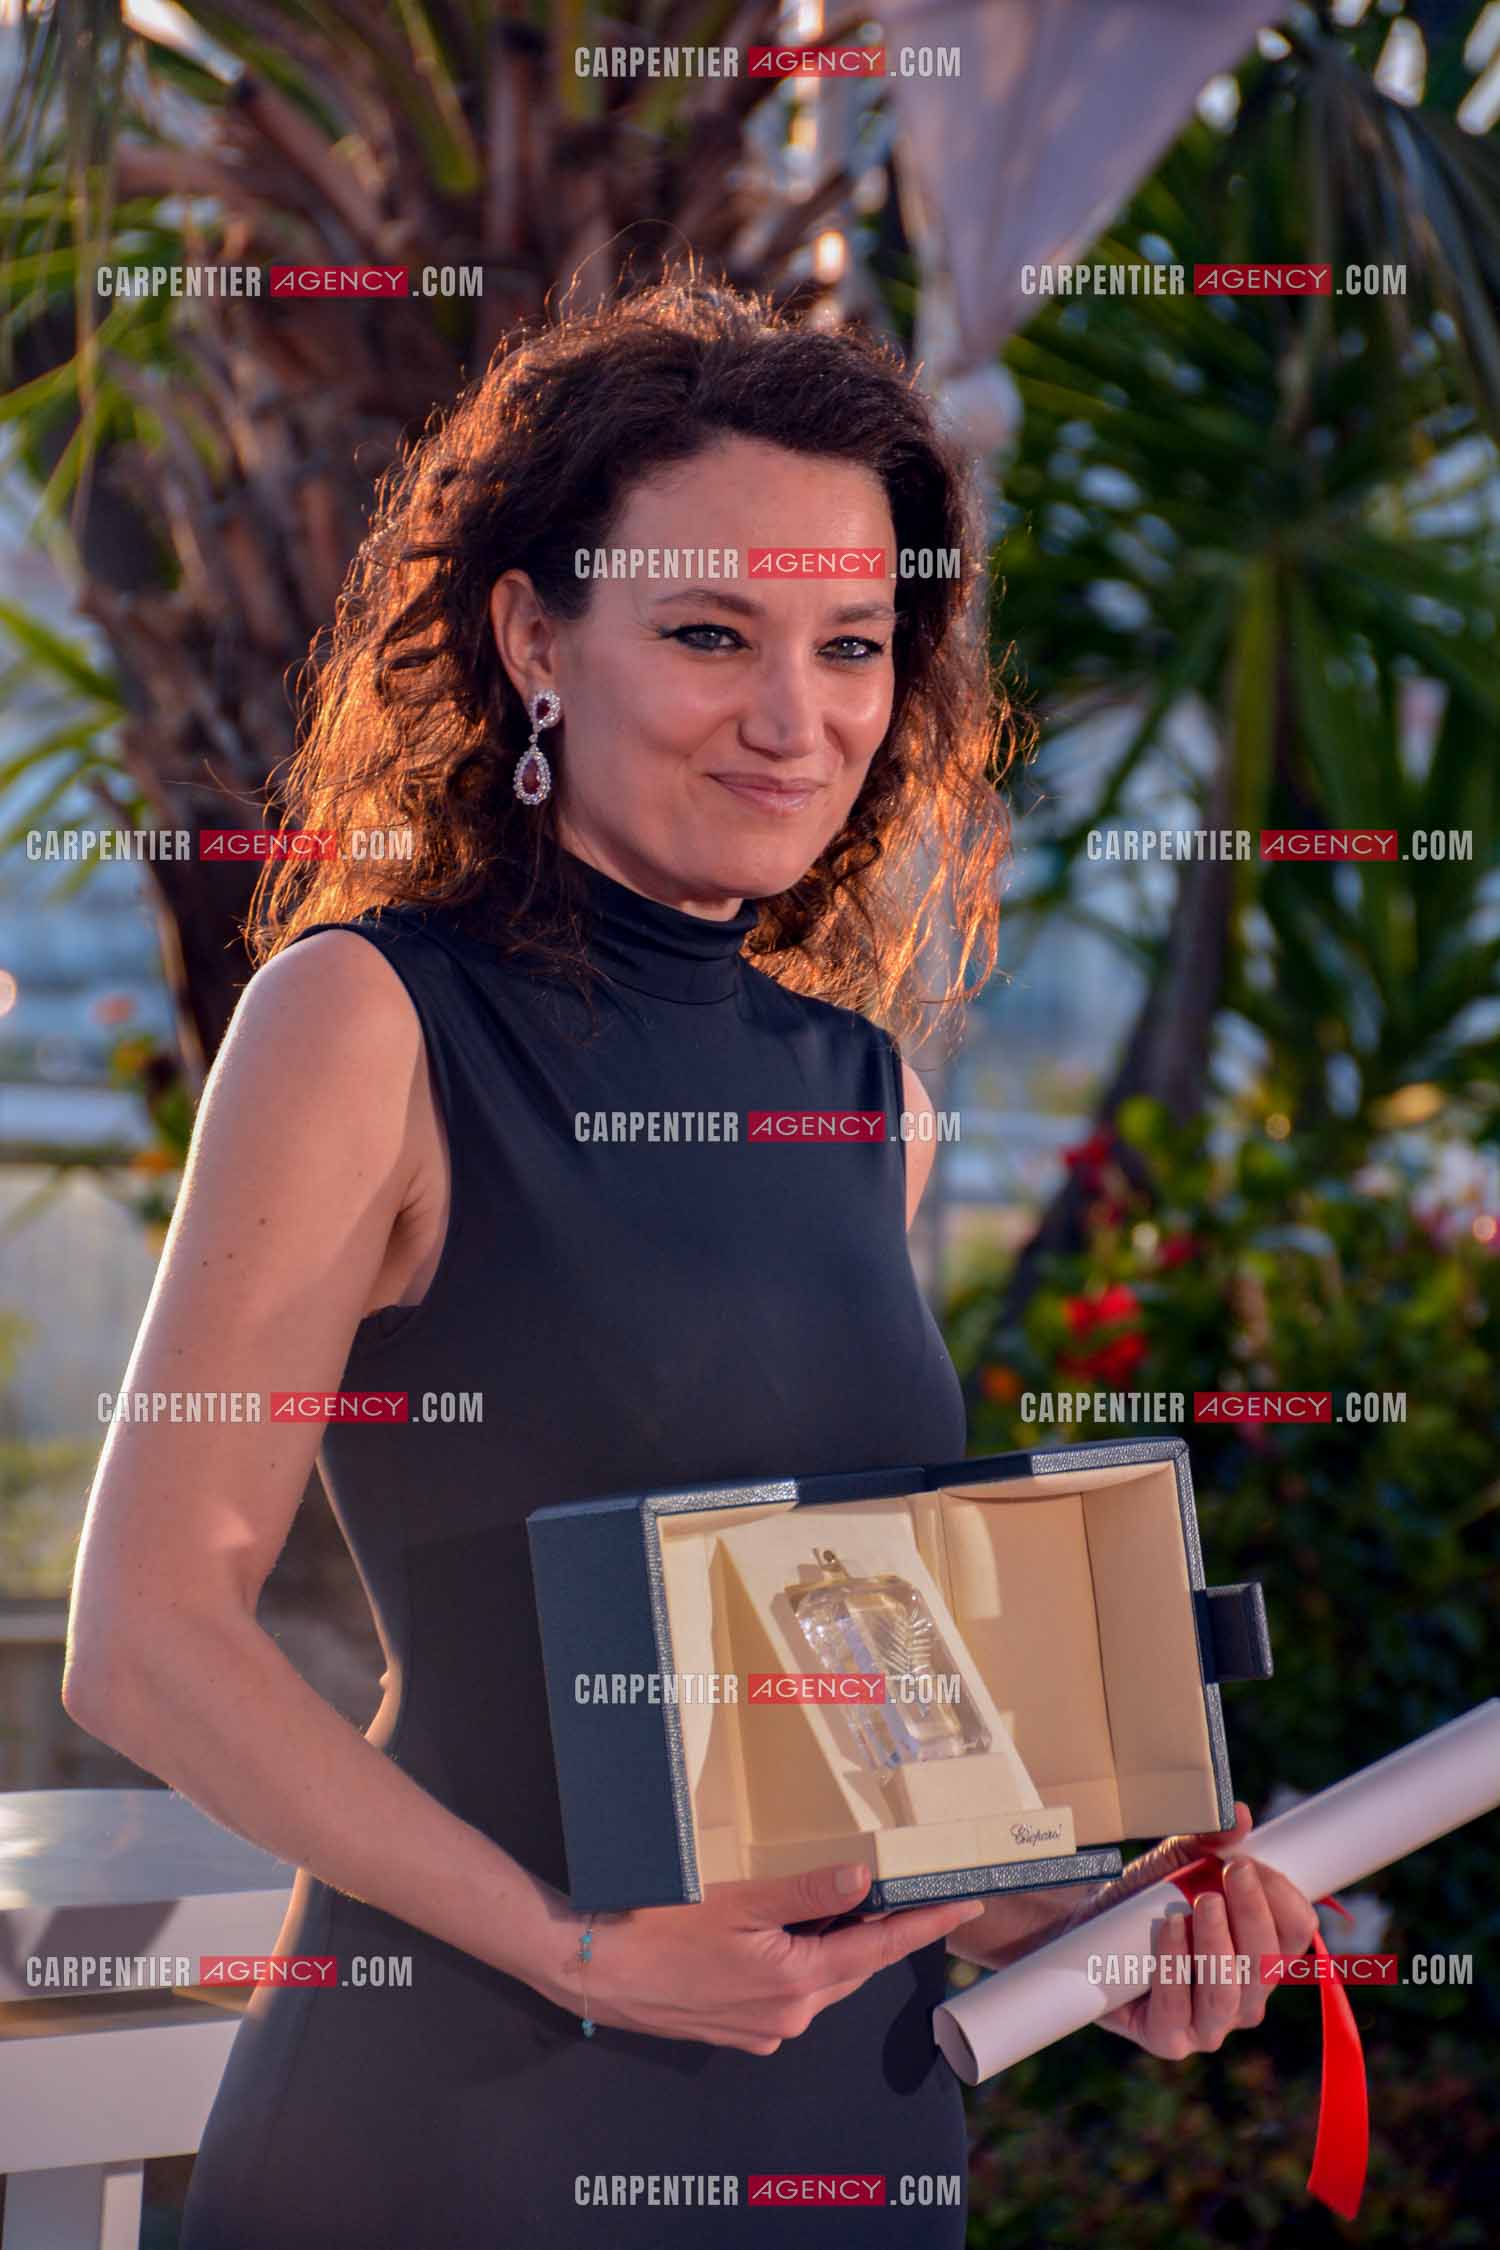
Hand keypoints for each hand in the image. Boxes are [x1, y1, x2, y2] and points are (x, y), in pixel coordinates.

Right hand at [541, 1862, 984, 2053]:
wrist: (589, 1967)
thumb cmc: (656, 1928)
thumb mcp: (738, 1901)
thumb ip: (805, 1893)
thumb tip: (863, 1882)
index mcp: (796, 1984)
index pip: (879, 1950)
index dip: (925, 1925)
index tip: (967, 1907)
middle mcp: (788, 2016)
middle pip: (851, 1966)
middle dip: (878, 1930)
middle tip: (910, 1891)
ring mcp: (762, 2028)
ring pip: (819, 1978)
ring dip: (834, 1943)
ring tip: (845, 1903)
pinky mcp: (737, 2029)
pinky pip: (788, 1991)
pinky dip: (798, 1960)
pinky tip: (785, 1929)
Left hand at [1084, 1800, 1322, 2058]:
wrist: (1084, 1927)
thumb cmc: (1143, 1898)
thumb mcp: (1177, 1862)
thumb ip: (1209, 1840)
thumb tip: (1241, 1814)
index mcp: (1260, 1956)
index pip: (1296, 1934)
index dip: (1282, 1897)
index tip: (1251, 1862)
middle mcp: (1244, 1997)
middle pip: (1267, 1964)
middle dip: (1252, 1914)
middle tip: (1234, 1871)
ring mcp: (1208, 2025)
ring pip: (1229, 1994)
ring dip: (1218, 1943)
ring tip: (1201, 1901)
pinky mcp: (1167, 2039)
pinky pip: (1179, 2013)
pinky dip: (1174, 1968)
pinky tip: (1168, 1929)